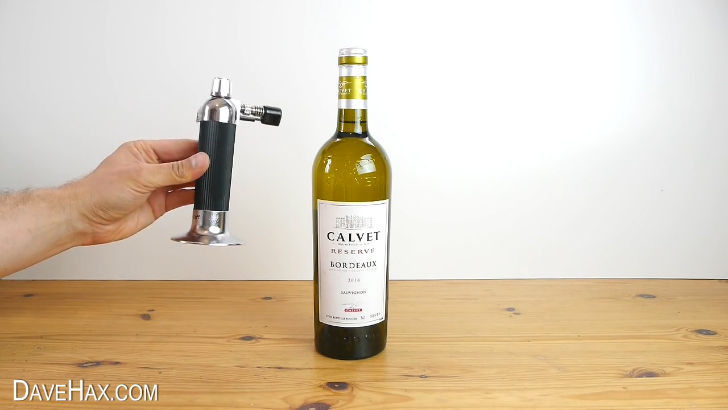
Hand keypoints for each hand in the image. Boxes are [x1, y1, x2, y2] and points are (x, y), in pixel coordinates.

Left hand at [69, 139, 208, 245]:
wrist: (85, 220)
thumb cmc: (99, 192)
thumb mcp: (141, 176)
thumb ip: (174, 170)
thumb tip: (199, 161)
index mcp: (145, 152)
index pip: (178, 147)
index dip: (197, 151)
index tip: (212, 155)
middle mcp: (151, 168)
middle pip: (185, 164)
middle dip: (201, 167)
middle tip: (216, 170)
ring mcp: (155, 186)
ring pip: (185, 181)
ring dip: (198, 183)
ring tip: (213, 184)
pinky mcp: (158, 204)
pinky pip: (181, 198)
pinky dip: (193, 198)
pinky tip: (202, 197)